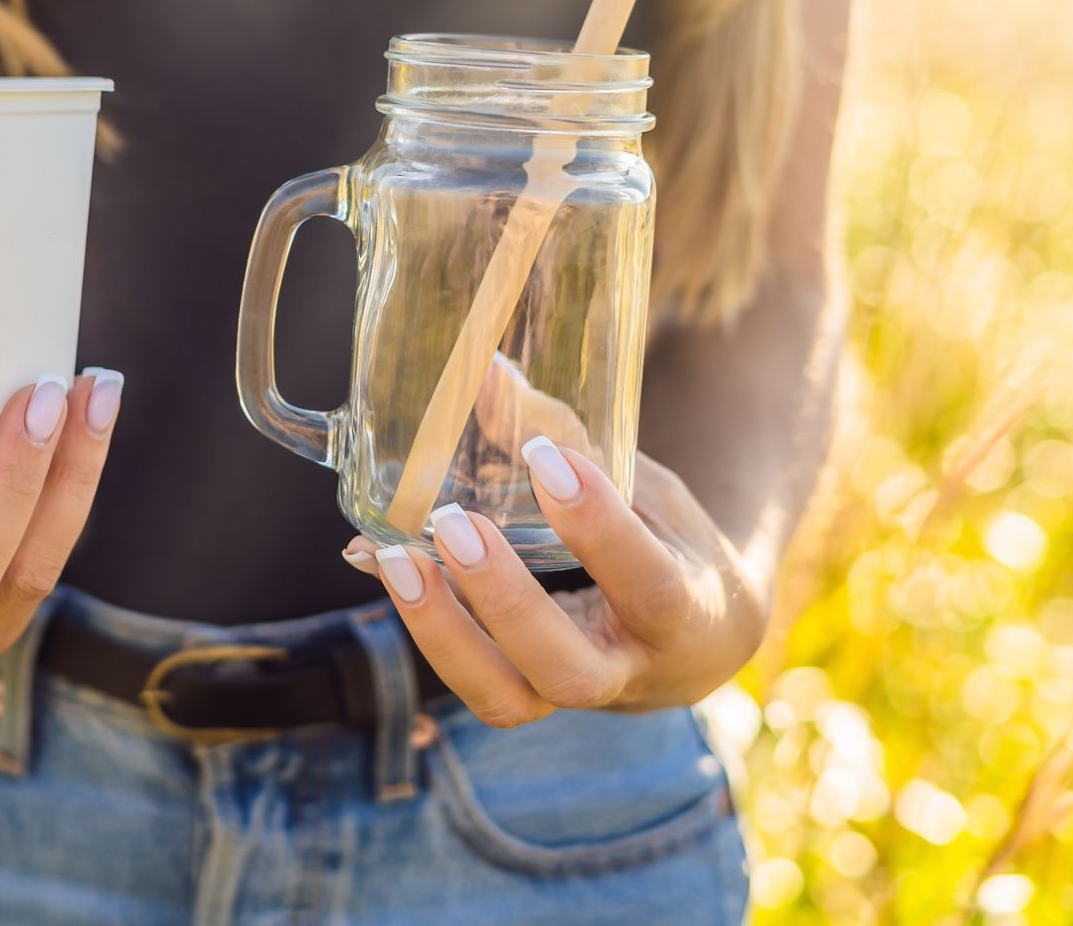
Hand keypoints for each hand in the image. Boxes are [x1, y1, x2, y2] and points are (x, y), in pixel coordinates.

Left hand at [347, 443, 764, 723]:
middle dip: (502, 601)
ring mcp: (572, 697)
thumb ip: (577, 444)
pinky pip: (468, 678)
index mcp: (688, 616)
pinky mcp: (525, 696)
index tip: (542, 456)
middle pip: (566, 670)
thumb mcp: (650, 491)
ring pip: (504, 699)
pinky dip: (422, 622)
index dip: (595, 527)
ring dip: (441, 629)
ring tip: (392, 555)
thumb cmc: (672, 546)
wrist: (697, 639)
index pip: (647, 584)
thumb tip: (486, 373)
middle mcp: (631, 672)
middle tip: (454, 523)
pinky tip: (376, 560)